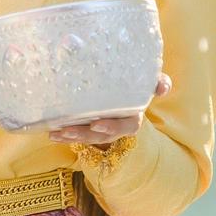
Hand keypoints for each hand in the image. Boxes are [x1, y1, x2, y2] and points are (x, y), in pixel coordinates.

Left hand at [49, 72, 171, 145]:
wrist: (120, 80)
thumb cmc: (135, 80)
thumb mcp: (145, 79)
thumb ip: (156, 80)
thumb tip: (164, 87)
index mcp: (132, 114)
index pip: (128, 126)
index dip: (113, 127)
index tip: (96, 124)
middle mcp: (118, 124)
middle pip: (103, 135)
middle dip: (86, 134)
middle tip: (69, 130)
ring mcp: (103, 126)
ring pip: (89, 136)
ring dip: (73, 136)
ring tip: (56, 133)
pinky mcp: (88, 125)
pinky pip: (78, 133)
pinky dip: (65, 135)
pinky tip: (51, 132)